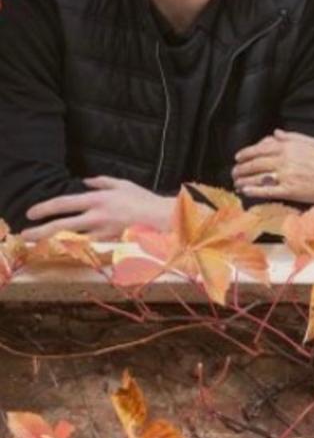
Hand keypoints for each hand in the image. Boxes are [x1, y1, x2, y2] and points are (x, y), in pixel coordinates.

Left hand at [21, 177, 175, 242]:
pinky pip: (87, 251)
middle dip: (41, 230)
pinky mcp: (110, 247)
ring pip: (71, 241)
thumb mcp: (123, 184)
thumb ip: (102, 182)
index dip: (45, 208)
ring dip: (53, 244)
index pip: (65, 203)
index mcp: (99, 199)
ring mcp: (103, 234)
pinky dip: (73, 253)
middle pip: (63, 225)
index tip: (31, 213)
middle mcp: (97, 217)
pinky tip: (62, 256)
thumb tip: (85, 182)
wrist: (164, 220)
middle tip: (25, 235)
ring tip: (38, 247)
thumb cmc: (144, 200)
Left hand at [232, 129, 313, 203]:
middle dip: (241, 168)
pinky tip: (245, 191)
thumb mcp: (309, 140)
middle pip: (256, 163)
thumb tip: (275, 133)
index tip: (238, 157)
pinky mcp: (289, 190)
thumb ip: (290, 136)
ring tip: (236, 182)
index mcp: (287, 146)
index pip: (260, 148)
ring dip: (244, 180)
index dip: (246, 152)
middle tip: (234, 171)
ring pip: (258, 177)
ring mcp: (285, 176)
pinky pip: (268, 190)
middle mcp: (283, 160)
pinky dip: (255, 191)